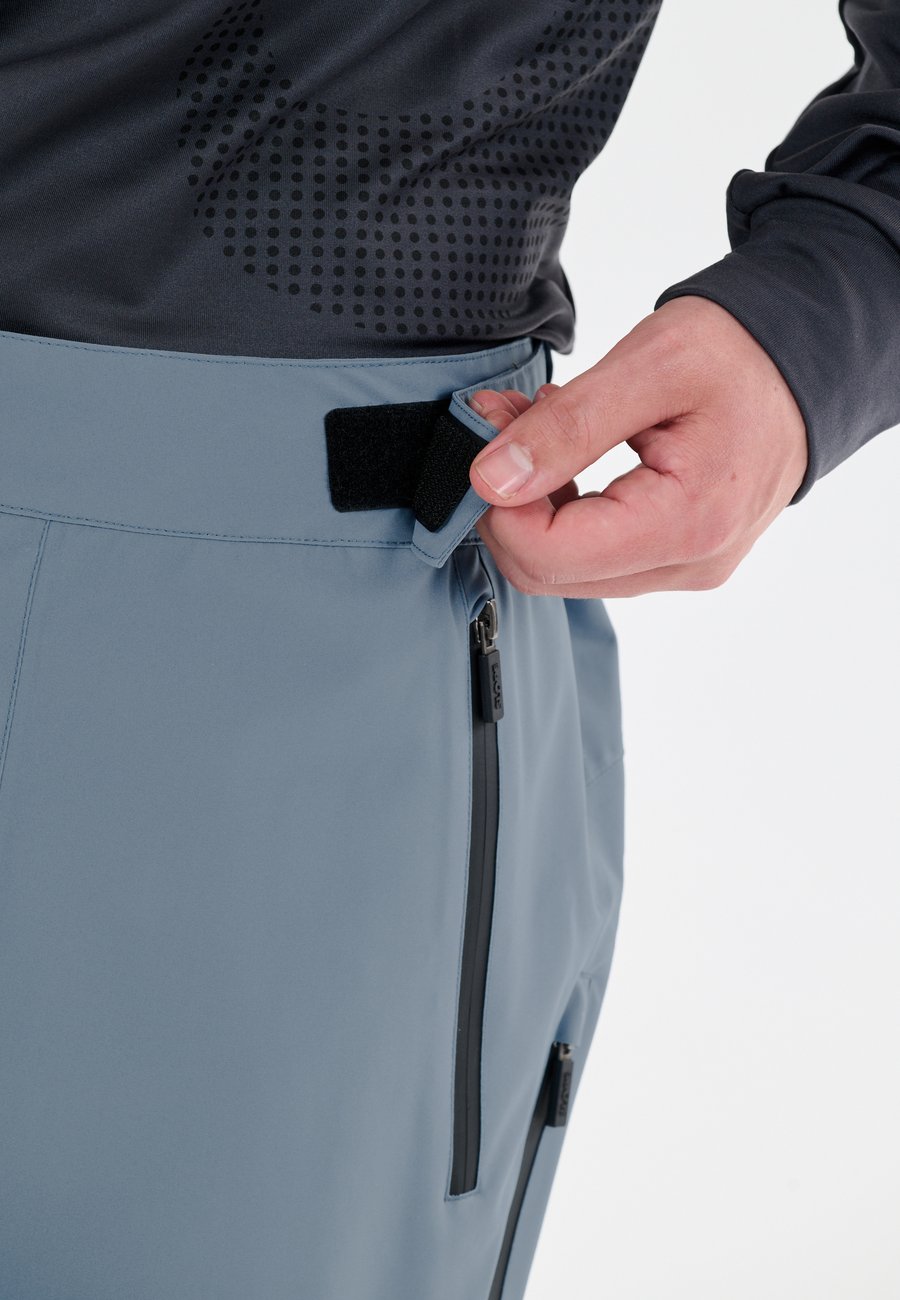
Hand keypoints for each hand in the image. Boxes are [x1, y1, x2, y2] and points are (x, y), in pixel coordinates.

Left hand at [466, 296, 808, 596]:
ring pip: (566, 567)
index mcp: (686, 523)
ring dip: (533, 502)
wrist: (805, 362)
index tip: (490, 437)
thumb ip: (566, 427)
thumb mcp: (649, 366)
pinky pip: (595, 556)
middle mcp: (688, 564)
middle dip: (509, 501)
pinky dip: (563, 507)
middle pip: (549, 571)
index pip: (548, 555)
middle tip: (504, 424)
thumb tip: (492, 478)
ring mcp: (685, 568)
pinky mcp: (677, 559)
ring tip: (538, 427)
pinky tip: (567, 454)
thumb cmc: (742, 353)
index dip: (498, 504)